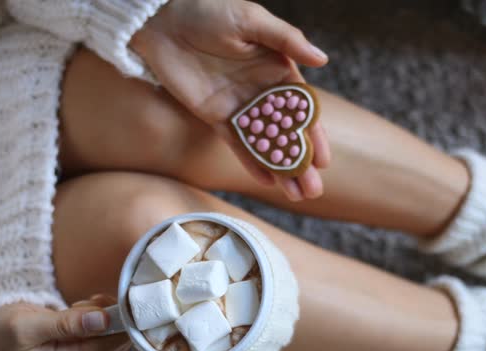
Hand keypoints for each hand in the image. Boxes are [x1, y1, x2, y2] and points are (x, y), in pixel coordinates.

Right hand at [0, 294, 129, 350]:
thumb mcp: (26, 325)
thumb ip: (66, 324)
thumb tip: (103, 320)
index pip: (117, 342)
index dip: (122, 318)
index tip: (109, 298)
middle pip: (121, 337)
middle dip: (111, 313)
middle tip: (82, 303)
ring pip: (114, 330)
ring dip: (101, 311)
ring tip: (74, 307)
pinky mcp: (83, 348)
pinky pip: (104, 328)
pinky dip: (96, 313)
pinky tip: (77, 309)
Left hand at [130, 0, 331, 201]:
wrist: (162, 20)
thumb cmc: (209, 11)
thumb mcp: (251, 20)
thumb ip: (286, 40)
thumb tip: (322, 60)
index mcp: (278, 70)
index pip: (301, 110)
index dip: (312, 136)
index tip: (323, 160)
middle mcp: (262, 92)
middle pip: (287, 134)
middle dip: (300, 162)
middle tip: (314, 190)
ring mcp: (239, 106)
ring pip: (265, 144)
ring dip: (281, 169)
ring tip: (298, 196)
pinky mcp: (215, 116)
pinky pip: (237, 144)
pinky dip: (252, 162)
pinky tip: (268, 182)